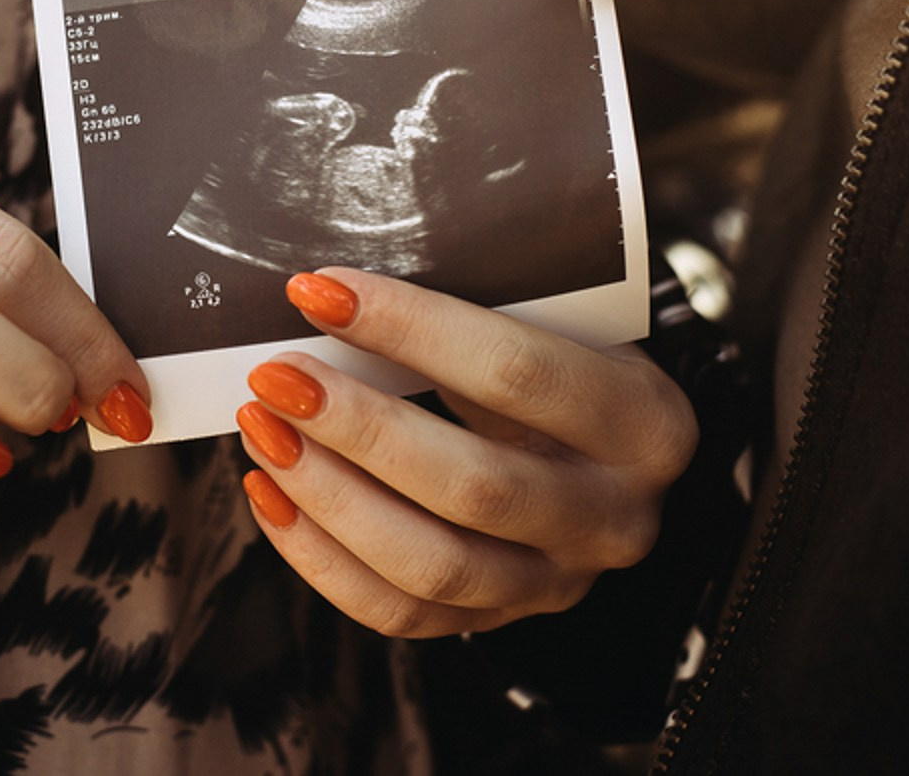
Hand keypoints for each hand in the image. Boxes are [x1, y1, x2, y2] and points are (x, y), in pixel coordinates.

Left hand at [235, 269, 695, 636]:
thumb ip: (478, 306)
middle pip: (473, 485)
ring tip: (263, 430)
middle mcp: (613, 517)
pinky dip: (320, 556)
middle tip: (277, 377)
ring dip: (328, 495)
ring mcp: (558, 582)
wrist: (605, 446)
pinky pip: (397, 612)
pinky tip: (272, 493)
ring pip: (430, 564)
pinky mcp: (500, 621)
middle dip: (358, 427)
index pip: (517, 374)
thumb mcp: (558, 321)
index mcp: (644, 423)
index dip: (412, 329)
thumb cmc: (566, 360)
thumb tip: (336, 287)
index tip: (321, 292)